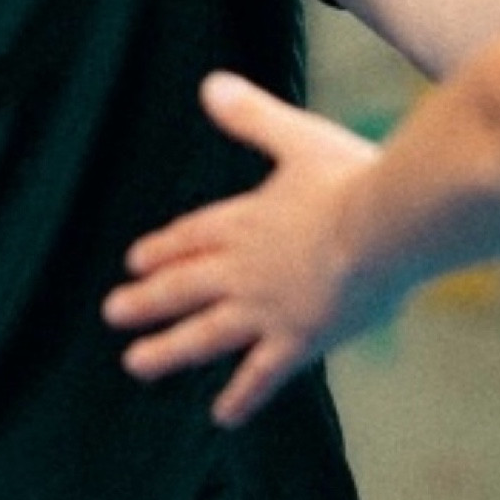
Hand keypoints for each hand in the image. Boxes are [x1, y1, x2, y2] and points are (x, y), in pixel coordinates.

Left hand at [101, 72, 391, 427]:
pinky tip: (220, 415)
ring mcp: (268, 307)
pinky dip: (240, 395)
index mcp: (243, 220)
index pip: (191, 238)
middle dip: (146, 300)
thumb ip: (251, 118)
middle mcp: (244, 267)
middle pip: (184, 286)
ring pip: (206, 334)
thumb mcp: (294, 138)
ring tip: (135, 364)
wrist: (388, 225)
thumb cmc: (350, 178)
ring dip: (169, 350)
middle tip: (111, 314)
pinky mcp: (301, 340)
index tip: (133, 262)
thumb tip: (208, 84)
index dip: (162, 250)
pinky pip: (262, 374)